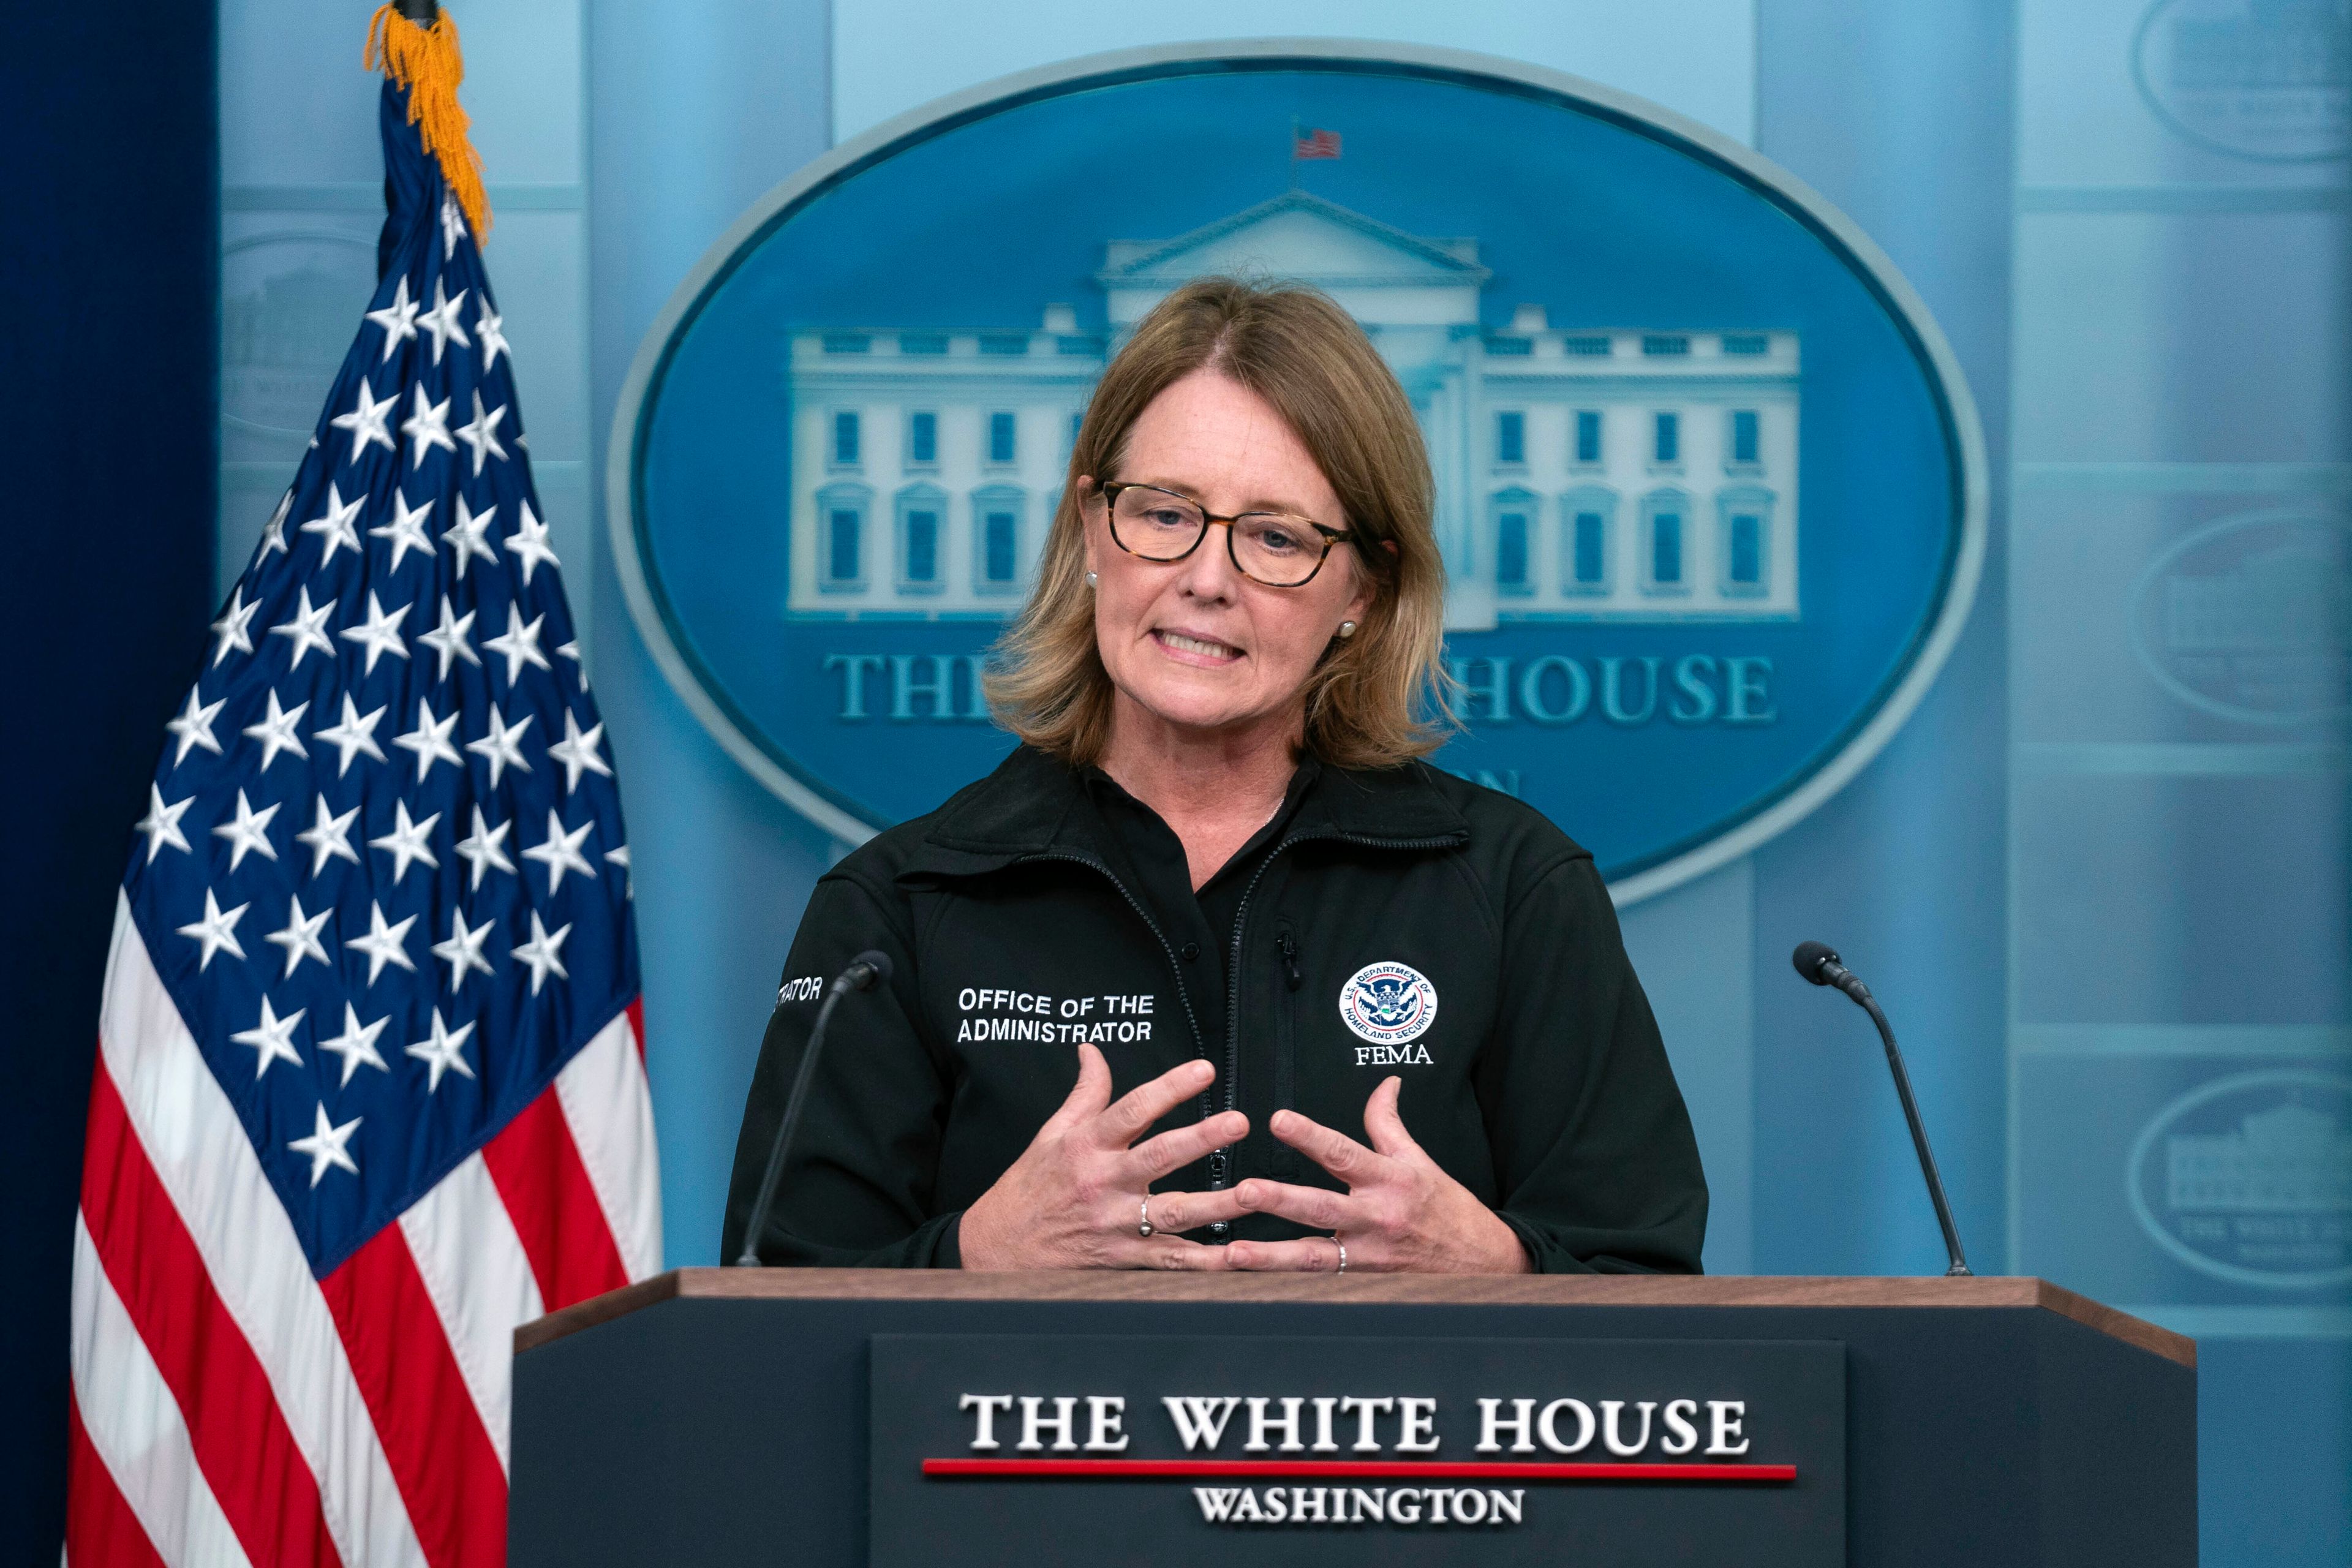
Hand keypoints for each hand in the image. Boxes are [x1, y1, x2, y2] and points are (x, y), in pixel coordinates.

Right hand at [958, 1044, 1248, 1270]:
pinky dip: (1204, 1262)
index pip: (1133, 1109)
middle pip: (1159, 1157)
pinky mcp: (1122, 1258)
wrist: (996, 1248)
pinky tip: (1236, 1256)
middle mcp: (1103, 1182)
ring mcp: (1115, 1223)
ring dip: (1217, 1204)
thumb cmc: (1029, 1187)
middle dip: (1201, 1138)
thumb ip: (1084, 1093)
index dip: (1170, 1088)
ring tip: (1253, 1193)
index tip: (1205, 1070)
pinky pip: (1170, 1260)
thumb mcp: (1050, 1133)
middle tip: (1238, 1121)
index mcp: (1087, 1145)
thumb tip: (1092, 1049)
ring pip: (1173, 1212)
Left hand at [1222, 1077, 1531, 1274]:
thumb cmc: (1449, 1211)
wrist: (1483, 1263)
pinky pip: (1322, 1283)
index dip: (1310, 1135)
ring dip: (1272, 1255)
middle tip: (1246, 1191)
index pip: (1344, 1153)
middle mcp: (1376, 1218)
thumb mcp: (1419, 1161)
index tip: (1279, 1120)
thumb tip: (1386, 1084)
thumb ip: (1388, 1124)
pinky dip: (1290, 1284)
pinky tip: (1256, 1285)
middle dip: (1281, 1201)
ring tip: (1234, 1252)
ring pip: (1314, 1257)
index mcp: (1389, 1180)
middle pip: (1322, 1208)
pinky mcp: (1364, 1283)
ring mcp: (1368, 1255)